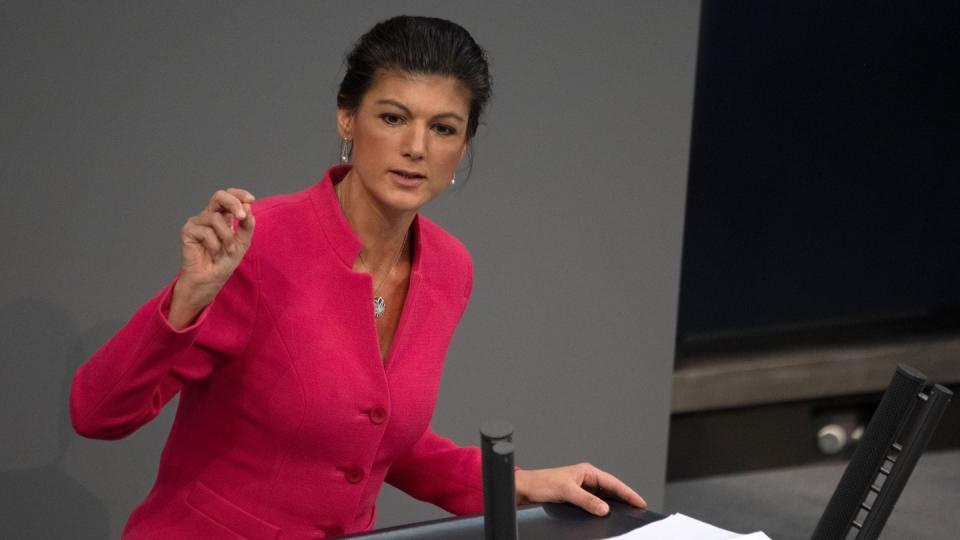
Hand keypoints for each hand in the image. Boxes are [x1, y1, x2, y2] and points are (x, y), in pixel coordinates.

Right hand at [169, 188, 255, 328]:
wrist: (211, 280)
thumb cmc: (225, 262)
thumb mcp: (243, 242)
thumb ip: (247, 224)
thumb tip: (248, 206)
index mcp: (222, 216)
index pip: (229, 196)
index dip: (239, 194)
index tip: (251, 199)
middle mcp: (209, 216)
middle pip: (219, 196)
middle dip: (233, 203)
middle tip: (242, 216)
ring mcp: (197, 222)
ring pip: (216, 219)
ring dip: (227, 238)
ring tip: (226, 251)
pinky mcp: (187, 231)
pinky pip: (206, 231)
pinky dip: (215, 245)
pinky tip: (213, 254)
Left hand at [514, 463, 645, 516]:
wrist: (524, 490)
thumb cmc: (540, 484)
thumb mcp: (566, 492)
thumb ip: (587, 500)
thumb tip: (604, 509)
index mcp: (586, 471)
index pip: (613, 482)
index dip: (628, 493)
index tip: (640, 501)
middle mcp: (584, 478)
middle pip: (610, 490)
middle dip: (624, 499)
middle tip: (638, 509)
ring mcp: (580, 488)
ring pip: (602, 498)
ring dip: (613, 505)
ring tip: (626, 513)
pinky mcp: (574, 498)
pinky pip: (593, 504)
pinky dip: (600, 510)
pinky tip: (604, 517)